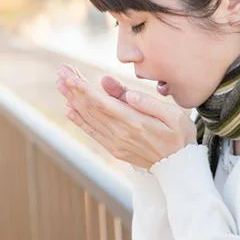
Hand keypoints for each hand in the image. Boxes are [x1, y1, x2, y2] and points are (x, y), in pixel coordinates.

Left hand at [55, 64, 196, 168]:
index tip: (69, 75)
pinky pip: (92, 132)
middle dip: (74, 88)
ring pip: (89, 118)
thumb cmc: (179, 137)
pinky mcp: (114, 148)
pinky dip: (79, 119)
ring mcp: (115, 142)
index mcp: (134, 122)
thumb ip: (147, 102)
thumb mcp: (172, 115)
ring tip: (60, 84)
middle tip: (60, 71)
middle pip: (91, 107)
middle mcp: (120, 133)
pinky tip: (69, 109)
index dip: (83, 88)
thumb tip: (126, 92)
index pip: (102, 102)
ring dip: (72, 100)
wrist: (179, 168)